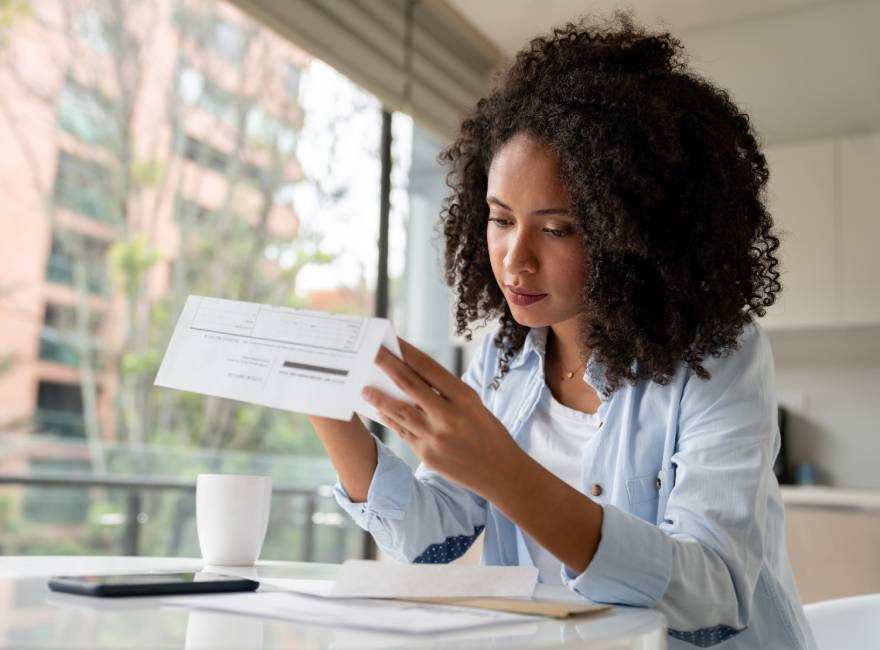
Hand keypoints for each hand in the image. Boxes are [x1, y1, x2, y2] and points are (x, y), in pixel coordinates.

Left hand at [362, 339, 523, 497]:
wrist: (501, 472)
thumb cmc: (488, 433)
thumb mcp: (474, 406)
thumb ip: (445, 393)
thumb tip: (411, 377)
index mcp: (464, 397)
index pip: (429, 368)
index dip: (407, 352)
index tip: (391, 340)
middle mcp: (448, 415)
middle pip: (410, 385)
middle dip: (387, 366)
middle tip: (370, 353)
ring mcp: (436, 436)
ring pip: (399, 411)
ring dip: (379, 397)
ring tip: (364, 388)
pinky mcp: (427, 455)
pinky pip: (402, 432)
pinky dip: (390, 420)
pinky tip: (380, 411)